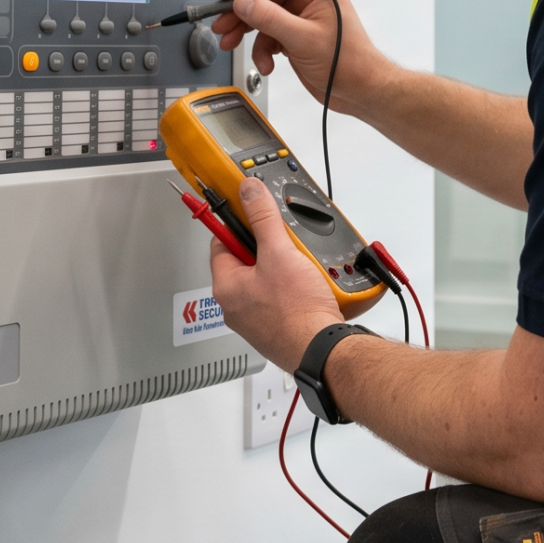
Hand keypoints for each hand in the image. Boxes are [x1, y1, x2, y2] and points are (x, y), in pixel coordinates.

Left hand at [206, 177, 349, 370]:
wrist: (321, 349)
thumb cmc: (296, 312)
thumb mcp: (279, 253)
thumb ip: (263, 218)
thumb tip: (249, 193)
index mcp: (227, 286)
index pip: (222, 242)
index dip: (237, 224)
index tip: (249, 212)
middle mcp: (235, 305)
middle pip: (246, 261)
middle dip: (268, 248)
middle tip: (286, 245)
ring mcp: (255, 319)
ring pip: (265, 280)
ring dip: (283, 269)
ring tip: (301, 268)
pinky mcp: (275, 328)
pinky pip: (280, 299)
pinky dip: (293, 290)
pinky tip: (308, 288)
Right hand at [210, 0, 394, 116]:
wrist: (361, 91)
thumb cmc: (348, 63)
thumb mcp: (303, 39)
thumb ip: (270, 18)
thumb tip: (243, 1)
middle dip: (241, 12)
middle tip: (222, 25)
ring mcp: (302, 18)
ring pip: (263, 17)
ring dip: (247, 34)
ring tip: (231, 45)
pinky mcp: (297, 36)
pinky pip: (270, 36)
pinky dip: (263, 50)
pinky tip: (267, 64)